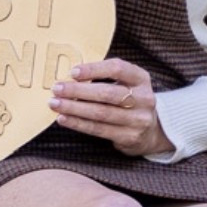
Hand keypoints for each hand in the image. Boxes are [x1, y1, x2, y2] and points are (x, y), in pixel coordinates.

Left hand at [49, 59, 172, 158]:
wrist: (151, 131)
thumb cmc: (130, 101)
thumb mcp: (127, 84)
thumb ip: (105, 78)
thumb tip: (70, 77)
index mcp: (141, 79)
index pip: (118, 69)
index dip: (94, 69)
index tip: (73, 72)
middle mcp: (144, 98)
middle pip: (107, 93)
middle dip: (78, 91)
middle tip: (57, 89)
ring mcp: (138, 120)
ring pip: (101, 113)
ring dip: (74, 108)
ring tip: (55, 104)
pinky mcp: (130, 137)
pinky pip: (99, 129)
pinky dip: (78, 123)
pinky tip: (64, 118)